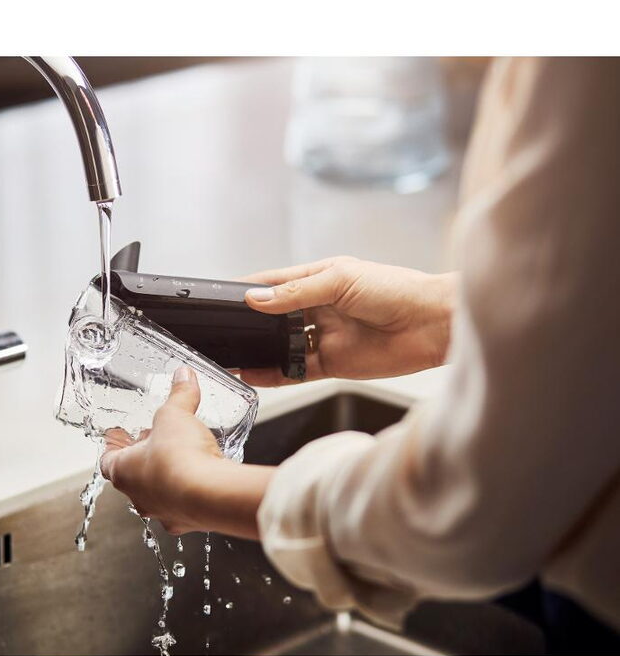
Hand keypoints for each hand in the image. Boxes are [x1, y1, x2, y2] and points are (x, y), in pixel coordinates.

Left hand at [100, 366, 273, 538]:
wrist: (211, 494)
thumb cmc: (180, 459)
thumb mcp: (176, 414)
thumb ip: (179, 395)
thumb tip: (183, 377)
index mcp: (123, 471)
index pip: (107, 460)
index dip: (113, 445)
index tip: (117, 435)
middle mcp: (139, 497)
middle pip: (133, 477)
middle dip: (143, 459)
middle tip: (152, 443)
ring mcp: (163, 512)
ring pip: (158, 494)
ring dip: (165, 477)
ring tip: (180, 459)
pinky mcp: (189, 521)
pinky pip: (185, 506)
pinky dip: (190, 492)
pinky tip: (202, 478)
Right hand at [242, 256, 456, 385]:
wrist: (433, 325)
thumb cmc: (397, 290)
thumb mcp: (340, 281)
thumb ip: (296, 293)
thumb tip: (255, 299)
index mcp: (319, 280)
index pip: (274, 283)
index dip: (248, 290)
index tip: (221, 296)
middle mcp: (319, 308)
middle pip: (274, 317)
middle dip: (250, 324)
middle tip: (223, 331)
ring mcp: (325, 337)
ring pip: (282, 346)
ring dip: (260, 351)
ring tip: (232, 356)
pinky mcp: (334, 364)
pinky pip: (297, 371)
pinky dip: (275, 375)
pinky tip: (255, 375)